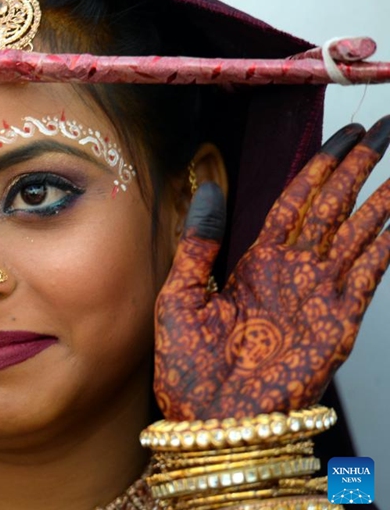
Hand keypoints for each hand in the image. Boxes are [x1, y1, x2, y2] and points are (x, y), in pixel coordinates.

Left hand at [154, 117, 389, 420]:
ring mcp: (318, 296)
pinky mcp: (339, 323)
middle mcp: (292, 272)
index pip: (295, 202)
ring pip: (357, 232)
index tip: (344, 136)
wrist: (208, 420)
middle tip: (383, 130)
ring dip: (380, 198)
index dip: (319, 167)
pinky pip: (368, 274)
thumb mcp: (180, 293)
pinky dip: (385, 244)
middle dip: (358, 167)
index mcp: (255, 263)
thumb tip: (208, 187)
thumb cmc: (188, 366)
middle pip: (333, 207)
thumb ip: (199, 241)